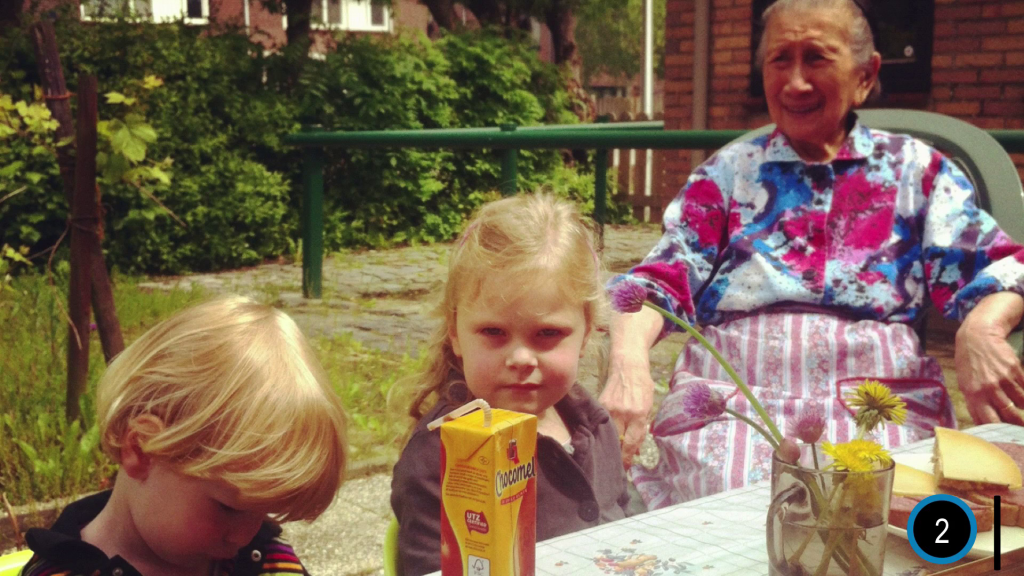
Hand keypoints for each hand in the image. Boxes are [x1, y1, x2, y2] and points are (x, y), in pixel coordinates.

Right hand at [600, 354, 654, 465]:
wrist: (628, 366)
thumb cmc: (643, 386)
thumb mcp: (648, 406)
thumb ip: (642, 428)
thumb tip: (635, 450)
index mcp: (637, 414)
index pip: (630, 443)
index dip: (627, 458)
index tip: (625, 469)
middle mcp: (622, 413)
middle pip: (616, 442)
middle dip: (617, 456)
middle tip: (616, 467)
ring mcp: (609, 408)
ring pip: (607, 434)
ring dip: (609, 445)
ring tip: (609, 455)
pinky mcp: (600, 404)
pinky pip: (601, 423)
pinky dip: (603, 432)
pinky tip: (603, 438)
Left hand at [955, 293, 1023, 424]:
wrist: (977, 337)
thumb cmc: (969, 363)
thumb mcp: (965, 384)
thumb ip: (975, 403)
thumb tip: (983, 423)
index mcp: (973, 395)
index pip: (987, 420)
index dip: (997, 431)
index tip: (1004, 438)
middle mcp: (988, 389)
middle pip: (1008, 415)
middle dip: (1017, 425)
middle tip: (1020, 432)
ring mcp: (1002, 379)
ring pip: (1020, 403)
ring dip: (1023, 410)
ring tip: (1021, 416)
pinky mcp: (1014, 370)